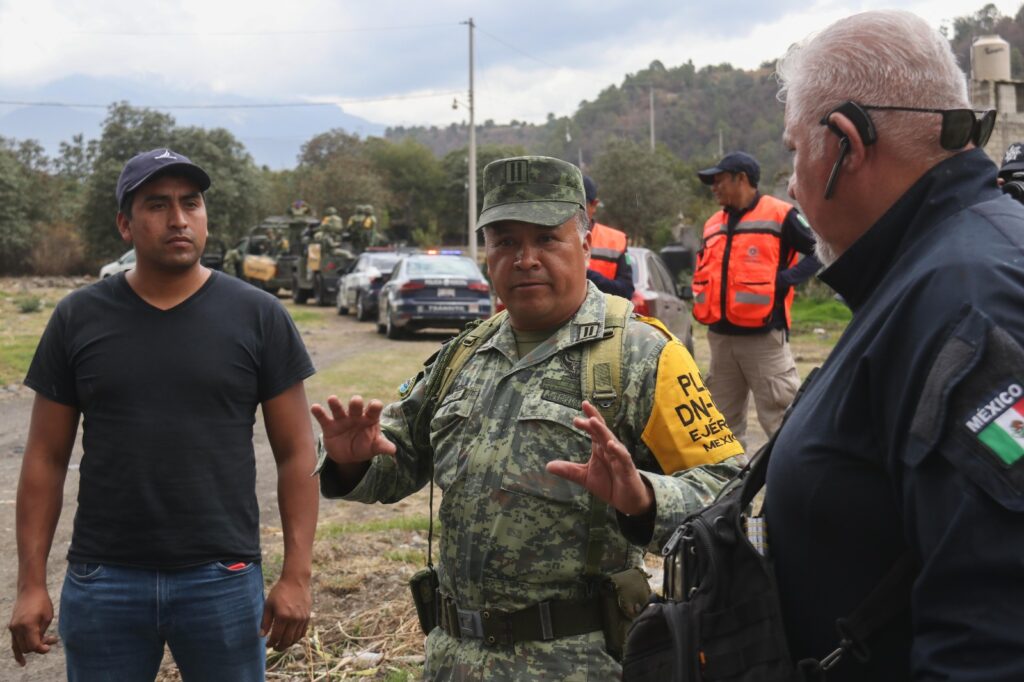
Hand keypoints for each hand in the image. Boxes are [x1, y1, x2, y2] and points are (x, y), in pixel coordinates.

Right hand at [9, 586, 57, 665]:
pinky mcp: (12, 627)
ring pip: (20, 647)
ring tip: (46, 640)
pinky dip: (18, 653)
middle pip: (27, 648)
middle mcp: (17, 628)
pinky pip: (14, 644)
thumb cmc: (42, 602)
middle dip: (39, 647)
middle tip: (52, 638)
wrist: (30, 591)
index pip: (33, 645)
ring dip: (32, 647)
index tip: (50, 646)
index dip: (42, 649)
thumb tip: (40, 646)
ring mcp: (13, 628)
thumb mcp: (47, 617)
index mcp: (28, 625)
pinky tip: (22, 662)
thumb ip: (42, 633)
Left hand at [260, 575, 310, 651]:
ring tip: (282, 644)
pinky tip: (291, 638)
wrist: (296, 581)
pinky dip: (296, 638)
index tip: (267, 644)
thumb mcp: (269, 604)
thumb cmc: (280, 591)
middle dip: (279, 647)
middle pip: (287, 640)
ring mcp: (302, 618)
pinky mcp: (307, 617)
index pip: (276, 636)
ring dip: (288, 644)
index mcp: (282, 616)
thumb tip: (261, 636)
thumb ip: (265, 621)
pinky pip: (302, 632)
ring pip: (295, 638)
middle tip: (274, 648)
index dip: (271, 643)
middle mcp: (294, 619)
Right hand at [310, 395, 396, 464]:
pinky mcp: (329, 426)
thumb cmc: (365, 446)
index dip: (374, 406)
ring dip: (335, 404)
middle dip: (356, 403)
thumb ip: (382, 446)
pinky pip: (324, 418)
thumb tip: (393, 450)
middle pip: (356, 406)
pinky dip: (319, 412)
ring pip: (338, 409)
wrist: (348, 455)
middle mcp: (356, 416)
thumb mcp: (374, 447)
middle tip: (356, 402)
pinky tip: (315, 407)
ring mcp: (342, 419)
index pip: (374, 409)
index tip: (375, 406)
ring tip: (332, 399)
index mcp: (370, 418)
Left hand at [546, 401, 653, 516]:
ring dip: (603, 431)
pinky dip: (618, 451)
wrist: (626, 500)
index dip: (588, 418)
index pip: (594, 430)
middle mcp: (610, 449)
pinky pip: (623, 458)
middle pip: (602, 430)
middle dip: (593, 420)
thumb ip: (569, 470)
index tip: (580, 408)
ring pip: (612, 440)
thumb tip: (548, 466)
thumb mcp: (585, 477)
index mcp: (600, 448)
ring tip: (593, 421)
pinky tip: (611, 445)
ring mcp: (620, 457)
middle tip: (584, 408)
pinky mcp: (627, 469)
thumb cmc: (609, 484)